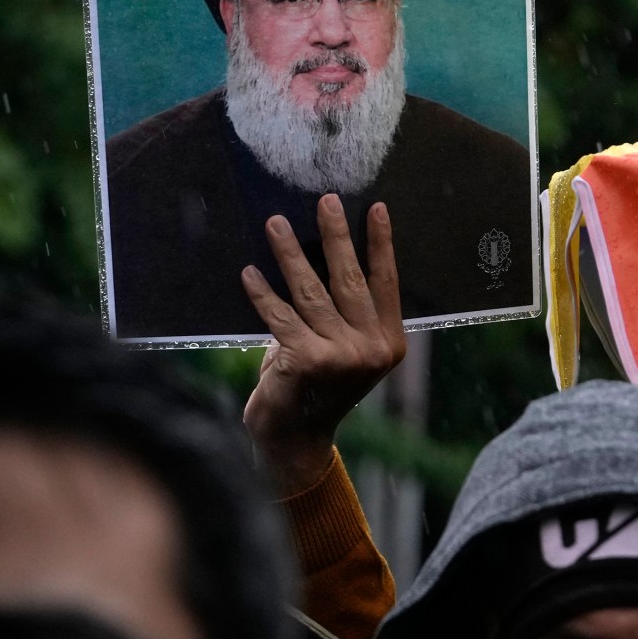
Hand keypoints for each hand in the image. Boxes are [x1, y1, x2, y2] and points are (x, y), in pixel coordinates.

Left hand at [240, 196, 405, 495]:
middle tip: (324, 201)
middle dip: (335, 236)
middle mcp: (370, 350)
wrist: (296, 438)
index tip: (376, 208)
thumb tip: (325, 252)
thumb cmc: (316, 385)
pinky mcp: (304, 359)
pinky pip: (278, 315)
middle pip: (350, 280)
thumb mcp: (344, 350)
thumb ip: (345, 313)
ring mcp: (339, 356)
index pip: (387, 283)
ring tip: (275, 224)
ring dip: (289, 254)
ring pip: (310, 292)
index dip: (381, 244)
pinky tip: (249, 272)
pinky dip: (261, 293)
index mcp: (388, 343)